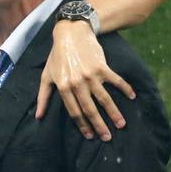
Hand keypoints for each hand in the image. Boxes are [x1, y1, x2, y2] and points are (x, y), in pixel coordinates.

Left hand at [36, 21, 135, 140]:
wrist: (70, 33)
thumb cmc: (57, 56)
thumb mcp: (46, 76)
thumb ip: (43, 97)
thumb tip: (38, 116)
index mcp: (63, 87)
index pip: (74, 111)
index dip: (82, 125)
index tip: (90, 136)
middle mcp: (77, 83)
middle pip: (90, 109)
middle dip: (99, 126)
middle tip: (107, 138)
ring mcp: (90, 75)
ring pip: (104, 99)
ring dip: (114, 113)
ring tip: (122, 124)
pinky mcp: (102, 67)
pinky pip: (116, 81)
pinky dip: (125, 89)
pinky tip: (132, 97)